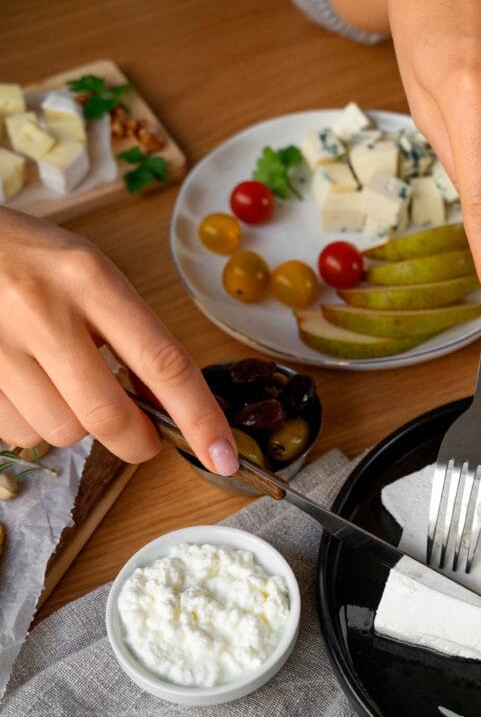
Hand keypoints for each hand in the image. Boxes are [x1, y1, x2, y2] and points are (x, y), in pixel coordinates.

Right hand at [0, 209, 238, 472]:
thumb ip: (130, 334)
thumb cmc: (27, 258)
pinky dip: (32, 423)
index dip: (200, 419)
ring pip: (60, 432)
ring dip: (74, 425)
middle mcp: (43, 311)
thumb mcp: (87, 274)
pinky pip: (18, 433)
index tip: (224, 458)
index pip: (163, 362)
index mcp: (90, 279)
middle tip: (140, 436)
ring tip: (58, 383)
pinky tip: (23, 384)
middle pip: (108, 416)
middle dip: (135, 441)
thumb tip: (167, 406)